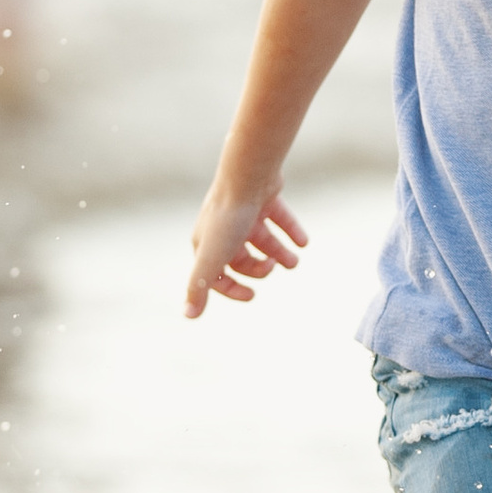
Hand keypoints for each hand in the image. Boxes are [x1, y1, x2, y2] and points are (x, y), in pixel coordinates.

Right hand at [185, 176, 309, 314]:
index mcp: (207, 244)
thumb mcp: (211, 259)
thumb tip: (188, 316)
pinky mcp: (264, 198)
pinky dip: (291, 230)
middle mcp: (223, 228)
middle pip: (242, 258)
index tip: (252, 295)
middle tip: (274, 267)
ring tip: (295, 260)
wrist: (247, 176)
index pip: (217, 275)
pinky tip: (303, 242)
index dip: (233, 289)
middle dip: (260, 268)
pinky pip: (279, 218)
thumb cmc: (227, 220)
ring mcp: (244, 212)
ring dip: (280, 252)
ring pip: (263, 239)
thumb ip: (199, 287)